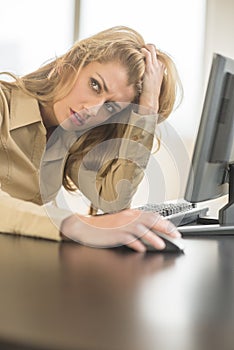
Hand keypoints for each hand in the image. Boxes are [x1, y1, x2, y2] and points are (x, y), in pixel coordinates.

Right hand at [60, 209, 180, 252]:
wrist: (83, 227)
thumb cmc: (102, 227)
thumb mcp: (120, 223)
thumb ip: (134, 225)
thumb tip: (148, 233)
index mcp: (130, 214)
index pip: (152, 215)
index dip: (165, 223)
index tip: (174, 230)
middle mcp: (127, 218)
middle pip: (150, 220)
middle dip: (165, 228)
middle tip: (175, 236)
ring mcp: (120, 226)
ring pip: (141, 229)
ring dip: (153, 238)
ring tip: (161, 245)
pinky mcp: (113, 235)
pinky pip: (127, 239)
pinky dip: (136, 244)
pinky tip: (141, 249)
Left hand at [139, 44, 164, 113]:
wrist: (150, 99)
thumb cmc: (149, 92)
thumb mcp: (150, 81)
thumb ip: (148, 74)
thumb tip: (141, 72)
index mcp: (161, 68)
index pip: (155, 54)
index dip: (148, 52)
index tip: (141, 53)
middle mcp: (159, 66)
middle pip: (154, 49)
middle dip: (146, 46)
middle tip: (139, 49)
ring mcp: (155, 67)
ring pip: (152, 49)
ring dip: (144, 47)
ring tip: (138, 50)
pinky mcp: (150, 69)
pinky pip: (147, 55)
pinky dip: (143, 51)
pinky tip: (139, 52)